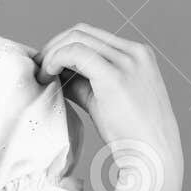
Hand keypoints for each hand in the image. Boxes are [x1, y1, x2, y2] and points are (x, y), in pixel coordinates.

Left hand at [32, 23, 182, 181]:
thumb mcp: (105, 100)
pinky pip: (74, 52)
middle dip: (53, 46)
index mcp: (138, 55)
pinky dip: (55, 59)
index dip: (63, 46)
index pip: (92, 37)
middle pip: (82, 32)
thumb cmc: (131, 135)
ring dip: (51, 53)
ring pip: (76, 38)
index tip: (46, 64)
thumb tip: (54, 74)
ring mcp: (128, 62)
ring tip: (41, 75)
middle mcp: (136, 53)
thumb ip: (83, 82)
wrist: (153, 158)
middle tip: (37, 68)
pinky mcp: (115, 75)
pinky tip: (47, 76)